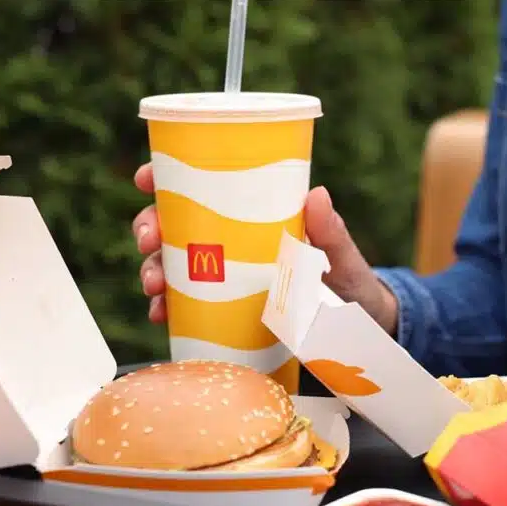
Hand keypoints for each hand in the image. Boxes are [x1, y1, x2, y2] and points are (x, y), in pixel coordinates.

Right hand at [131, 163, 397, 334]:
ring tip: (154, 286)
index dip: (165, 177)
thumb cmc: (350, 283)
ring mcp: (225, 278)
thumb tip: (317, 193)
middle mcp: (232, 244)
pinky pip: (184, 307)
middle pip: (174, 224)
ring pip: (171, 264)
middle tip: (150, 240)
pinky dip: (167, 308)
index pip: (202, 187)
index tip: (147, 178)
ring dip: (152, 269)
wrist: (358, 328)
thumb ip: (331, 232)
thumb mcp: (342, 257)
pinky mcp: (223, 312)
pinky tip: (161, 314)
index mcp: (253, 218)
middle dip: (149, 227)